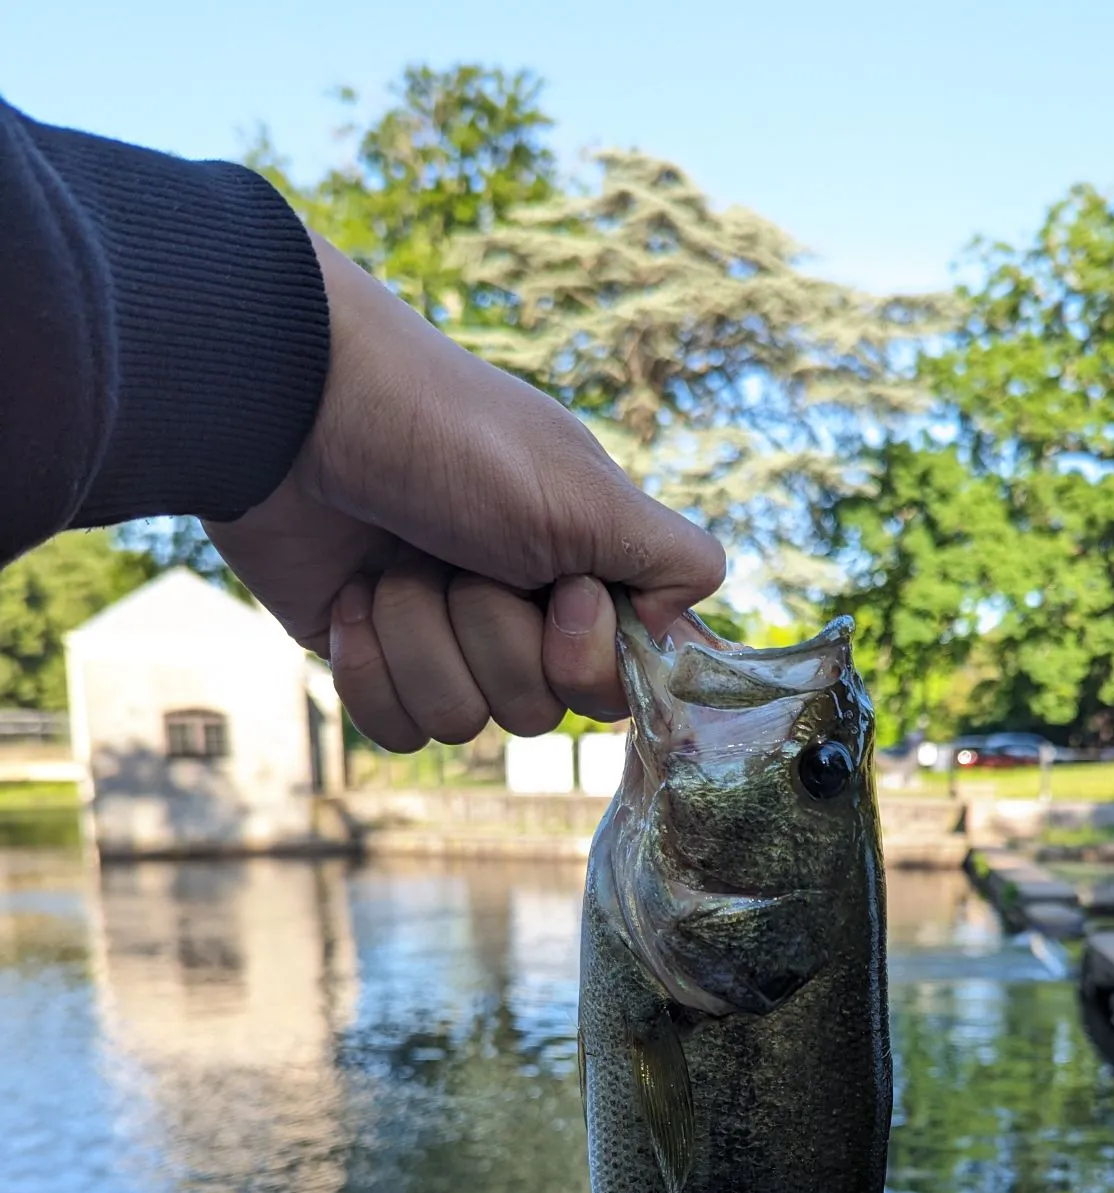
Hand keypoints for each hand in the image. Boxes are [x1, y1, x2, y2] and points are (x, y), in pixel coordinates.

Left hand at [204, 232, 723, 751]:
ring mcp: (444, 638)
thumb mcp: (585, 492)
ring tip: (393, 560)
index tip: (562, 592)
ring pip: (461, 724)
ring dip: (420, 638)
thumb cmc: (450, 436)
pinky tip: (352, 600)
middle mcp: (521, 610)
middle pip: (537, 711)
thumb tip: (695, 628)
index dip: (589, 658)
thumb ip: (672, 560)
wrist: (290, 412)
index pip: (619, 682)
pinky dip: (370, 667)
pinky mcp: (373, 658)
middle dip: (488, 633)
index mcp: (582, 571)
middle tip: (458, 553)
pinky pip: (395, 731)